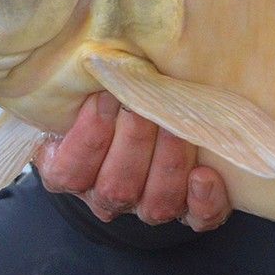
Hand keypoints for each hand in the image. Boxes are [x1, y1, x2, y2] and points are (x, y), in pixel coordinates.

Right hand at [35, 91, 232, 230]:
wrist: (139, 115)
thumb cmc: (107, 98)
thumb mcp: (82, 91)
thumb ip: (80, 83)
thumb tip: (88, 54)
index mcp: (70, 173)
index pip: (69, 173)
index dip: (88, 138)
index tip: (104, 97)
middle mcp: (108, 196)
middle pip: (116, 187)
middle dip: (133, 141)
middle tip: (145, 103)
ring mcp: (149, 206)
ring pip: (156, 204)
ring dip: (168, 163)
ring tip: (176, 126)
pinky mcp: (190, 210)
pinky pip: (199, 219)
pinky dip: (204, 201)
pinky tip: (205, 174)